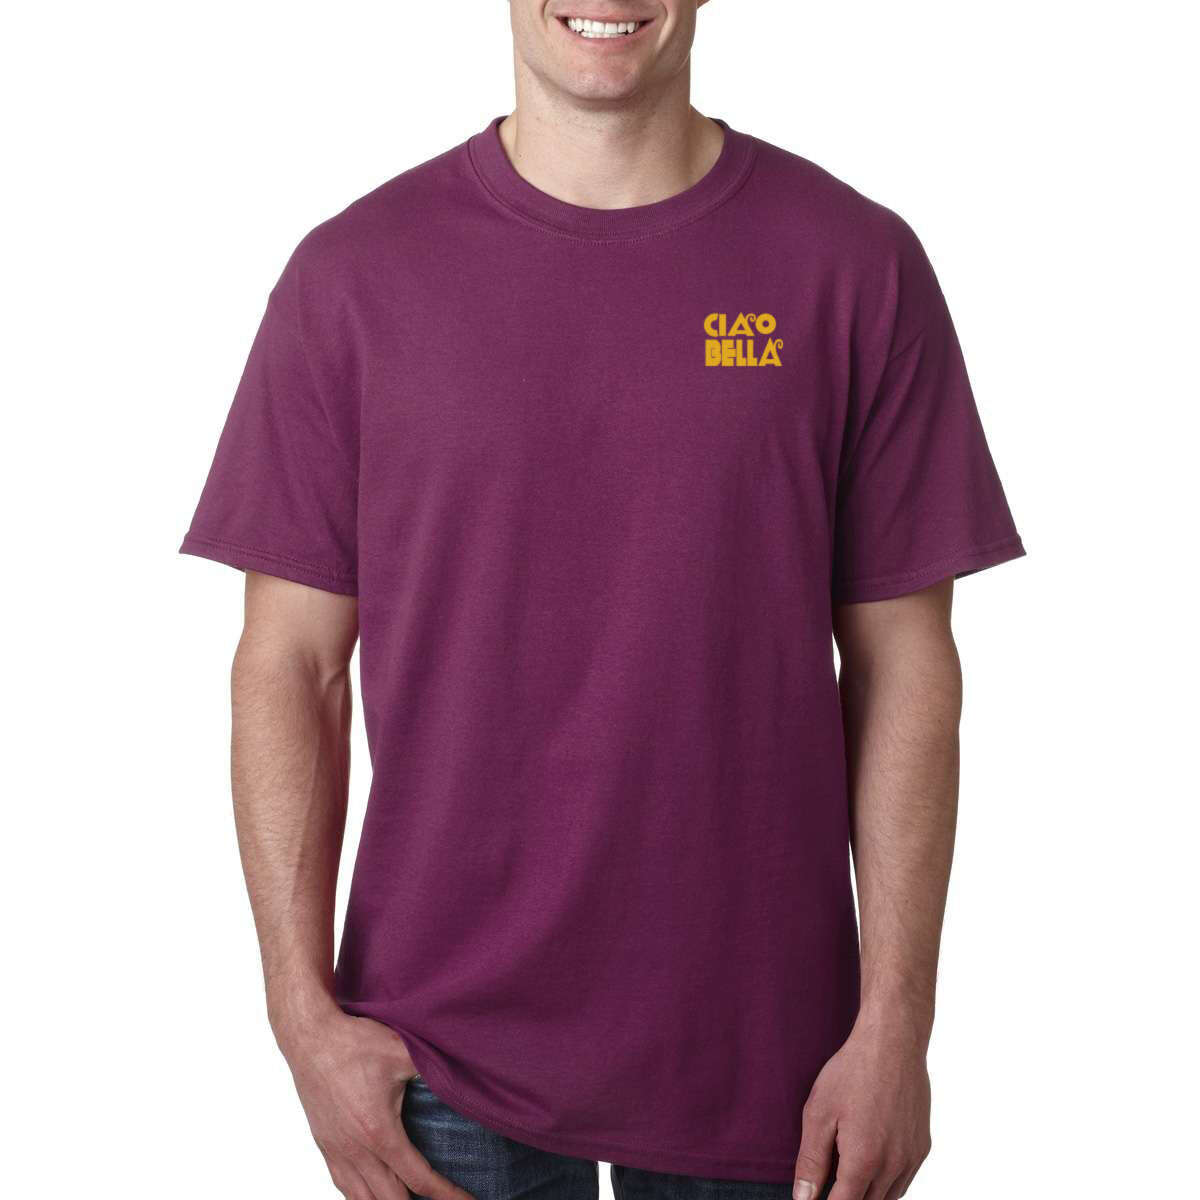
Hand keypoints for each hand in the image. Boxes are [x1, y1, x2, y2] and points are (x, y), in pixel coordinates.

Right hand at [277, 1006, 472, 1199]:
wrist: (311, 1037)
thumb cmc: (355, 1042)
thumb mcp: (403, 1052)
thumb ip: (434, 1069)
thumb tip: (462, 1075)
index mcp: (379, 1132)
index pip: (418, 1179)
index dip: (446, 1195)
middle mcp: (356, 1150)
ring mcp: (337, 1151)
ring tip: (412, 1199)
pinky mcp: (325, 1144)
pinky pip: (343, 1185)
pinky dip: (362, 1196)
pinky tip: (375, 1191)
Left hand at [792, 1019, 931, 1199]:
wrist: (893, 1042)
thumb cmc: (852, 1072)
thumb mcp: (819, 1113)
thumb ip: (811, 1161)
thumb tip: (803, 1198)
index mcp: (864, 1161)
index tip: (814, 1198)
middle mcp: (893, 1166)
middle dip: (845, 1199)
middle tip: (828, 1182)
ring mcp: (912, 1158)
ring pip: (888, 1197)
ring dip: (866, 1194)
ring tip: (845, 1176)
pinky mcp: (922, 1147)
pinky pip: (903, 1180)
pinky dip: (886, 1183)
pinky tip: (870, 1164)